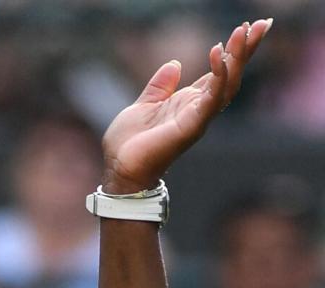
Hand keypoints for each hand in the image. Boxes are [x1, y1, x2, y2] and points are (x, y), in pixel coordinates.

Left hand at [101, 19, 271, 193]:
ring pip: (227, 85)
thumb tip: (174, 63)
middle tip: (261, 24)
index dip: (233, 51)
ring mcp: (197, 119)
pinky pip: (211, 99)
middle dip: (246, 50)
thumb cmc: (128, 144)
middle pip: (231, 76)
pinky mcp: (191, 127)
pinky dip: (218, 77)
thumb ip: (160, 85)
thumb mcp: (144, 104)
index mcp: (189, 102)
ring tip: (245, 32)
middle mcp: (198, 110)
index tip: (245, 27)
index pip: (218, 73)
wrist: (119, 169)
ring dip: (238, 58)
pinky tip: (219, 56)